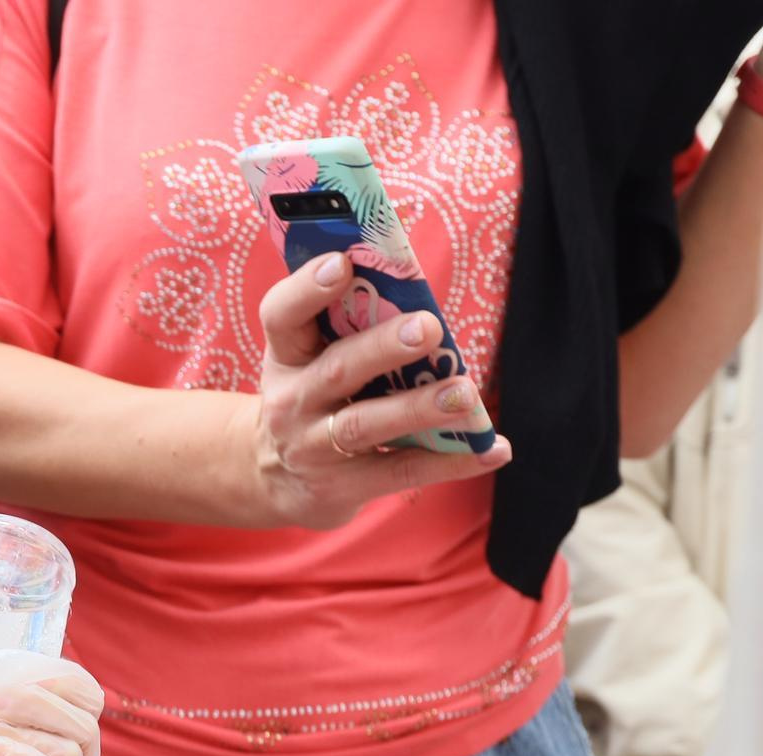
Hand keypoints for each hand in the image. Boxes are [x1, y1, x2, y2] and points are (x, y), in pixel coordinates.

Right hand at [248, 253, 513, 530]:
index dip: (307, 288)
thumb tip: (414, 288)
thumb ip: (345, 329)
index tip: (342, 263)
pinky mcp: (341, 486)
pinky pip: (401, 471)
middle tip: (427, 327)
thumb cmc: (309, 399)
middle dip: (382, 347)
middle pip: (337, 370)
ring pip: (366, 424)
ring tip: (464, 393)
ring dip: (417, 408)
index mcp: (288, 357)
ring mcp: (314, 447)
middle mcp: (293, 401)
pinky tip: (493, 449)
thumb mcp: (307, 361)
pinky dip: (451, 462)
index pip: (282, 316)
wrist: (270, 478)